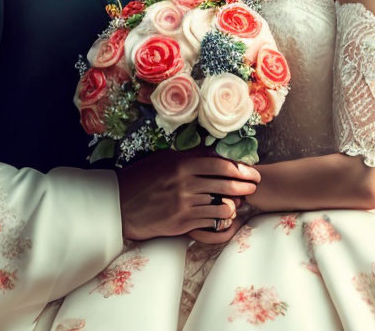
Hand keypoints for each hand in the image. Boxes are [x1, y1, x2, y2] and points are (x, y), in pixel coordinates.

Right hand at [116, 149, 259, 240]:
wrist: (120, 205)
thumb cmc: (142, 178)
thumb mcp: (163, 160)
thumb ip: (188, 156)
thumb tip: (212, 152)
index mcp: (181, 164)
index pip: (219, 164)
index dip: (239, 168)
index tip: (251, 171)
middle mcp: (185, 184)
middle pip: (225, 184)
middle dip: (244, 185)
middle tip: (254, 185)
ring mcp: (184, 205)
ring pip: (221, 204)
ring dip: (235, 203)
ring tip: (241, 201)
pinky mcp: (182, 223)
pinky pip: (210, 220)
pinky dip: (221, 218)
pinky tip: (226, 215)